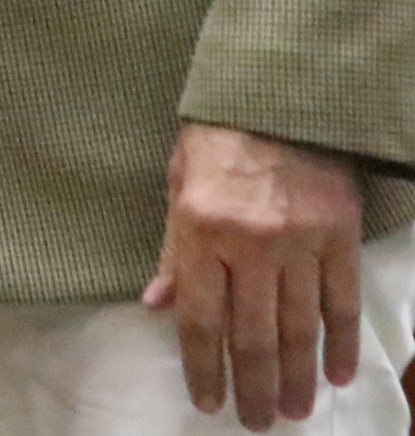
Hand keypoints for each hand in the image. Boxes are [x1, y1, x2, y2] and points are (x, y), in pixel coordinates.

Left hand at [141, 122, 362, 427]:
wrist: (275, 97)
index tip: (209, 401)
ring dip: (298, 376)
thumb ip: (172, 252)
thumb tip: (157, 306)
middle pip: (253, 334)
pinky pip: (342, 302)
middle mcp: (250, 243)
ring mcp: (299, 242)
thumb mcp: (177, 188)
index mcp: (200, 230)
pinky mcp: (339, 236)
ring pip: (299, 327)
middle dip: (254, 385)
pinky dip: (342, 343)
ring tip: (294, 410)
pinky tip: (336, 374)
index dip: (203, 366)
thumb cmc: (216, 141)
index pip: (201, 318)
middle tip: (258, 422)